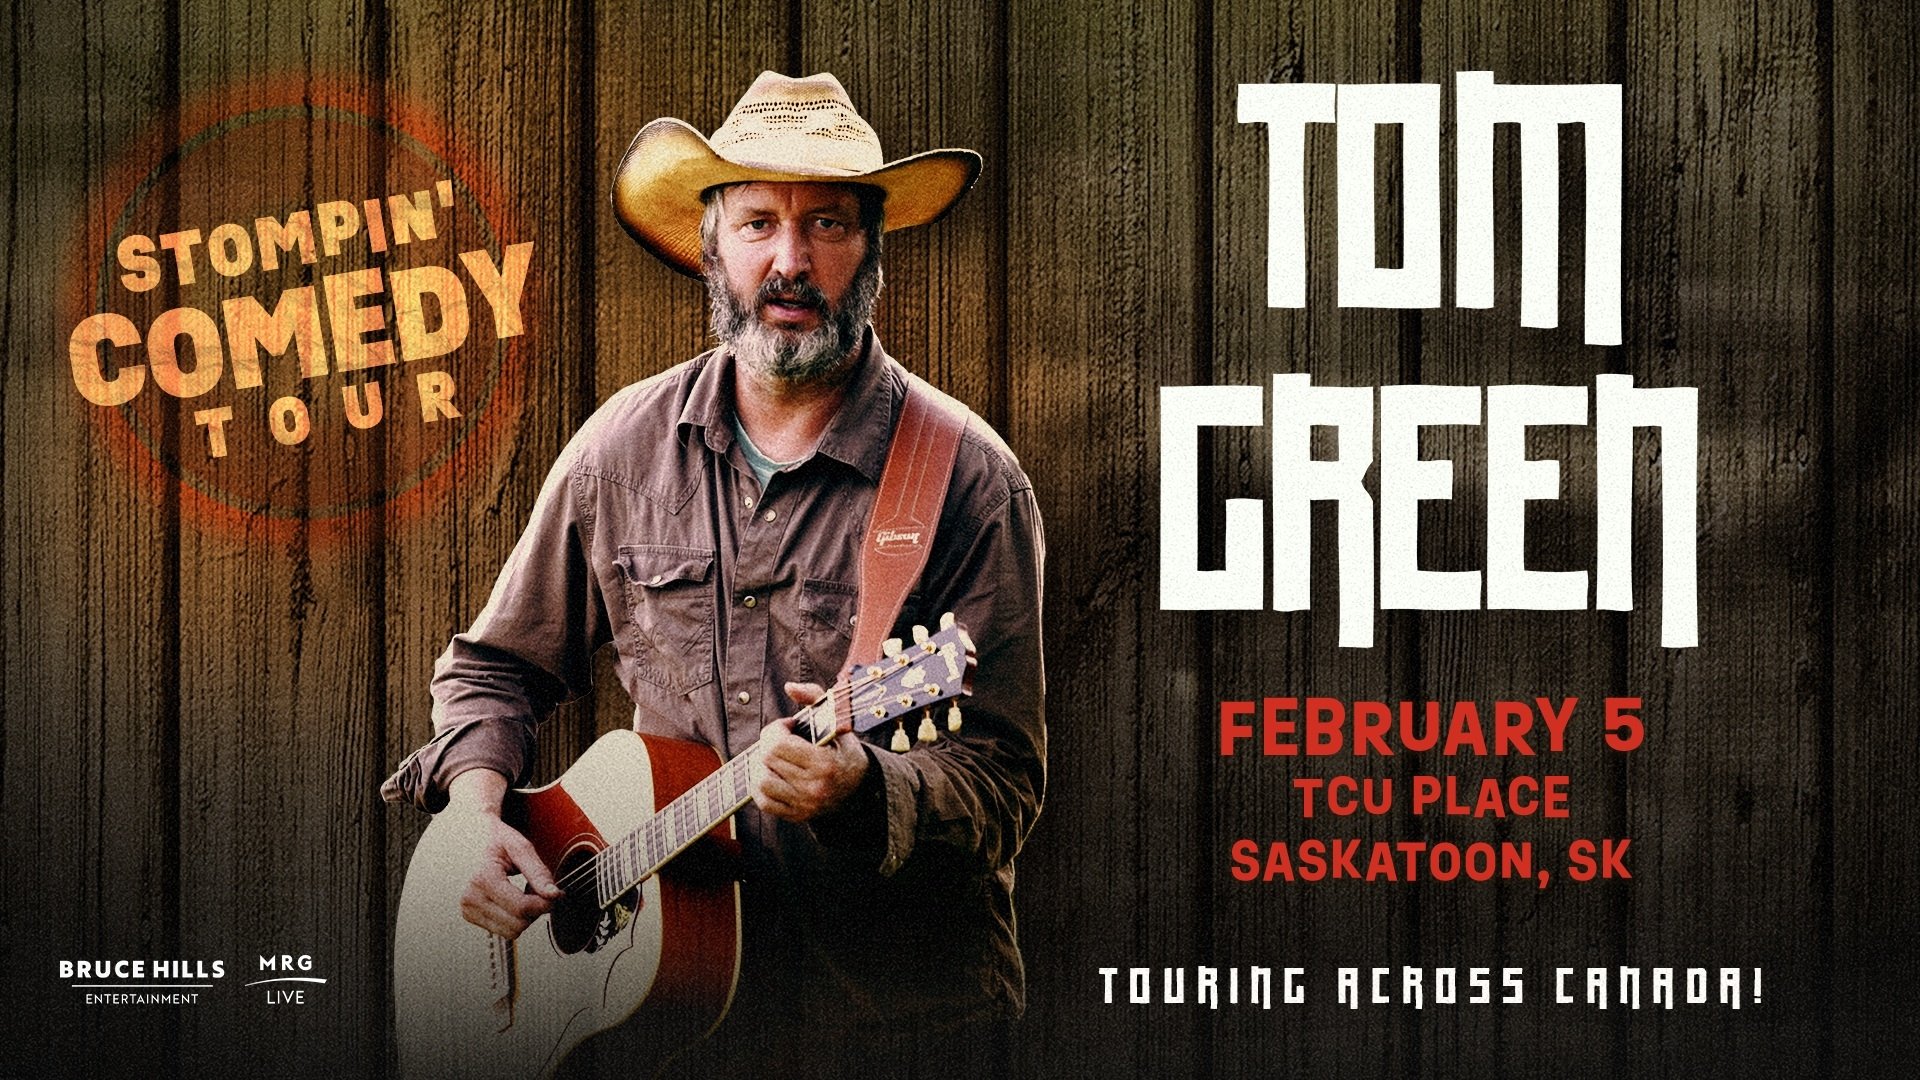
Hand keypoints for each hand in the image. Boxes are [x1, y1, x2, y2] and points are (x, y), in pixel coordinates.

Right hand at [446, 769, 562, 938]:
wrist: (468, 837)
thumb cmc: (495, 839)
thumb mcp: (520, 847)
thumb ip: (538, 872)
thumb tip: (553, 895)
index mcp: (482, 878)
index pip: (521, 908)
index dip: (545, 904)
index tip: (556, 894)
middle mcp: (470, 897)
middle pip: (518, 924)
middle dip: (534, 909)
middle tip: (537, 889)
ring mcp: (467, 908)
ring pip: (511, 932)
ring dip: (524, 916)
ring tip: (523, 892)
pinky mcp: (469, 915)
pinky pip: (502, 930)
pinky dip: (513, 918)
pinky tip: (512, 898)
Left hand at [750, 682, 868, 822]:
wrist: (860, 790)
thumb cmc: (845, 752)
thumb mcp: (838, 722)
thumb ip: (815, 697)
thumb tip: (789, 687)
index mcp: (824, 763)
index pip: (777, 744)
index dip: (776, 729)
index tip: (788, 726)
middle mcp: (813, 787)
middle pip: (766, 759)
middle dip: (767, 742)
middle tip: (780, 739)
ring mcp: (804, 804)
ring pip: (760, 781)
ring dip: (761, 764)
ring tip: (773, 757)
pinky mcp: (796, 815)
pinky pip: (763, 801)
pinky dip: (759, 786)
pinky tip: (770, 774)